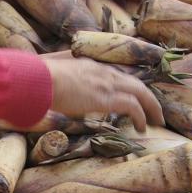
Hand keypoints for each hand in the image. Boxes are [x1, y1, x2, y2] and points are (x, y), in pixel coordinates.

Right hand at [42, 58, 163, 131]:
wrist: (35, 80)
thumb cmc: (35, 79)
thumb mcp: (50, 73)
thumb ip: (58, 77)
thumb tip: (53, 90)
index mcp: (89, 65)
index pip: (116, 74)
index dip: (126, 86)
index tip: (131, 96)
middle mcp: (102, 71)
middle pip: (134, 82)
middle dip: (147, 96)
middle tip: (153, 110)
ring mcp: (105, 83)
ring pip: (140, 92)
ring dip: (150, 107)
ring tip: (156, 120)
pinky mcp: (106, 98)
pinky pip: (133, 106)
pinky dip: (141, 116)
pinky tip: (141, 127)